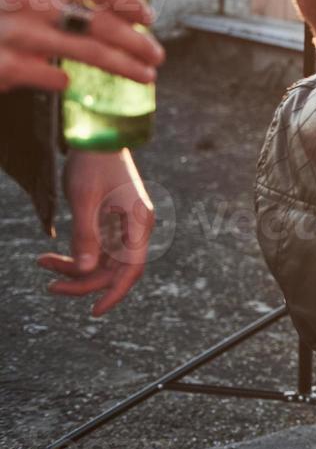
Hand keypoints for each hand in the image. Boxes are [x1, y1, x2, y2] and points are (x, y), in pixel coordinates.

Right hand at [0, 0, 162, 93]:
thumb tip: (123, 14)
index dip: (128, 0)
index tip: (149, 18)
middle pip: (98, 20)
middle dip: (136, 40)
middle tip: (157, 55)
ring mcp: (12, 32)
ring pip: (87, 50)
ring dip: (124, 64)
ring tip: (146, 75)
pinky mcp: (3, 65)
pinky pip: (52, 77)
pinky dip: (62, 80)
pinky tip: (67, 81)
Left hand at [38, 149, 154, 314]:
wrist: (98, 137)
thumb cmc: (93, 164)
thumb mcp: (84, 200)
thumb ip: (85, 236)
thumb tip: (84, 271)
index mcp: (138, 222)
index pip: (131, 269)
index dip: (115, 293)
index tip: (94, 311)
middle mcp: (136, 227)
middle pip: (113, 269)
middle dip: (82, 280)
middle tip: (49, 285)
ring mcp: (125, 226)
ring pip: (102, 261)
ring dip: (74, 267)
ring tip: (43, 262)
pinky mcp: (113, 222)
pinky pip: (96, 249)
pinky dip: (75, 254)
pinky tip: (52, 255)